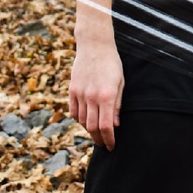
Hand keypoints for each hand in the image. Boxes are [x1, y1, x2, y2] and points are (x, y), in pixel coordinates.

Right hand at [69, 20, 123, 150]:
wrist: (94, 46)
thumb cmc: (112, 63)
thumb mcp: (121, 83)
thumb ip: (117, 105)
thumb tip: (115, 125)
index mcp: (107, 96)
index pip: (106, 126)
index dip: (109, 139)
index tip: (111, 146)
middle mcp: (91, 97)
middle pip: (92, 128)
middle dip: (99, 139)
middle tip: (104, 144)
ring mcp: (80, 94)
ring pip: (82, 121)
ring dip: (89, 130)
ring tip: (97, 133)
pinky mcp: (72, 91)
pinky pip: (74, 112)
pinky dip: (79, 120)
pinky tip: (86, 121)